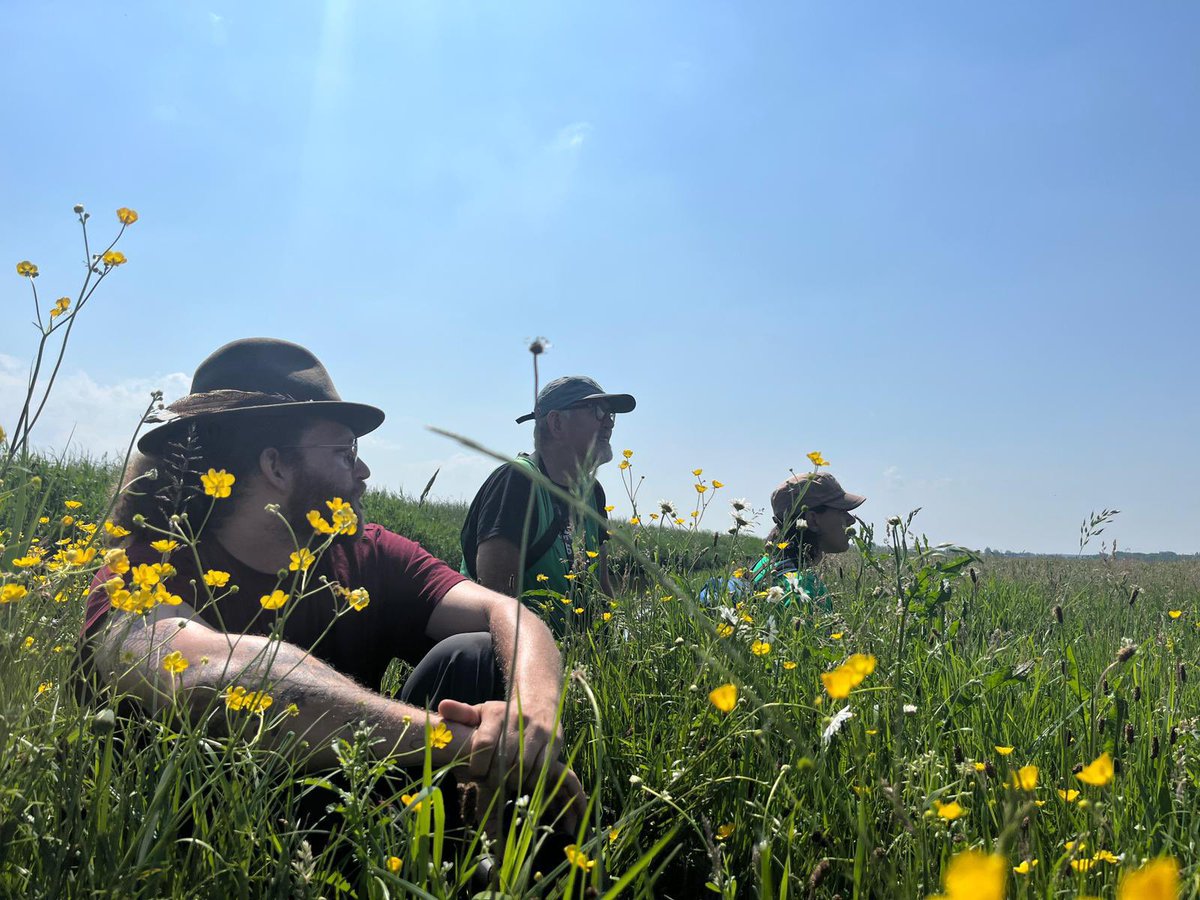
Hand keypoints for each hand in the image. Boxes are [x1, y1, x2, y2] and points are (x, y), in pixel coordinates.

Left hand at [438, 699, 587, 830]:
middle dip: (494, 777)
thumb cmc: (503, 715)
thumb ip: (461, 713)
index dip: (478, 765)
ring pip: (522, 766)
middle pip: (503, 759)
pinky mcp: (553, 743)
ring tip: (505, 784)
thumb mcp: (482, 711)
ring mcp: (538, 732)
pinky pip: (541, 769)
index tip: (476, 774)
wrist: (539, 704)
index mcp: (497, 713)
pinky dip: (530, 781)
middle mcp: (519, 720)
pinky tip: (522, 782)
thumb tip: (442, 706)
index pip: (484, 743)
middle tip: (490, 783)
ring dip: (511, 781)